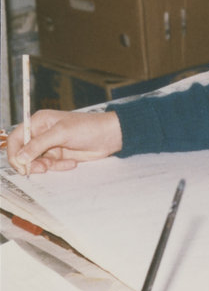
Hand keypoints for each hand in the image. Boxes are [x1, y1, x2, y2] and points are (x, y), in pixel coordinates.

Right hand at [6, 110, 122, 175]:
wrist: (110, 136)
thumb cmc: (88, 127)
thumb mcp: (61, 133)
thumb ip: (38, 145)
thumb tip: (19, 157)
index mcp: (38, 122)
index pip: (16, 138)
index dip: (15, 153)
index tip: (21, 165)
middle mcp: (42, 133)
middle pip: (23, 153)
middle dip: (31, 163)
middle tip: (43, 168)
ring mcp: (50, 145)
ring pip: (36, 162)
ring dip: (46, 166)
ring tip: (60, 163)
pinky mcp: (60, 156)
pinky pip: (51, 166)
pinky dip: (59, 167)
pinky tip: (72, 163)